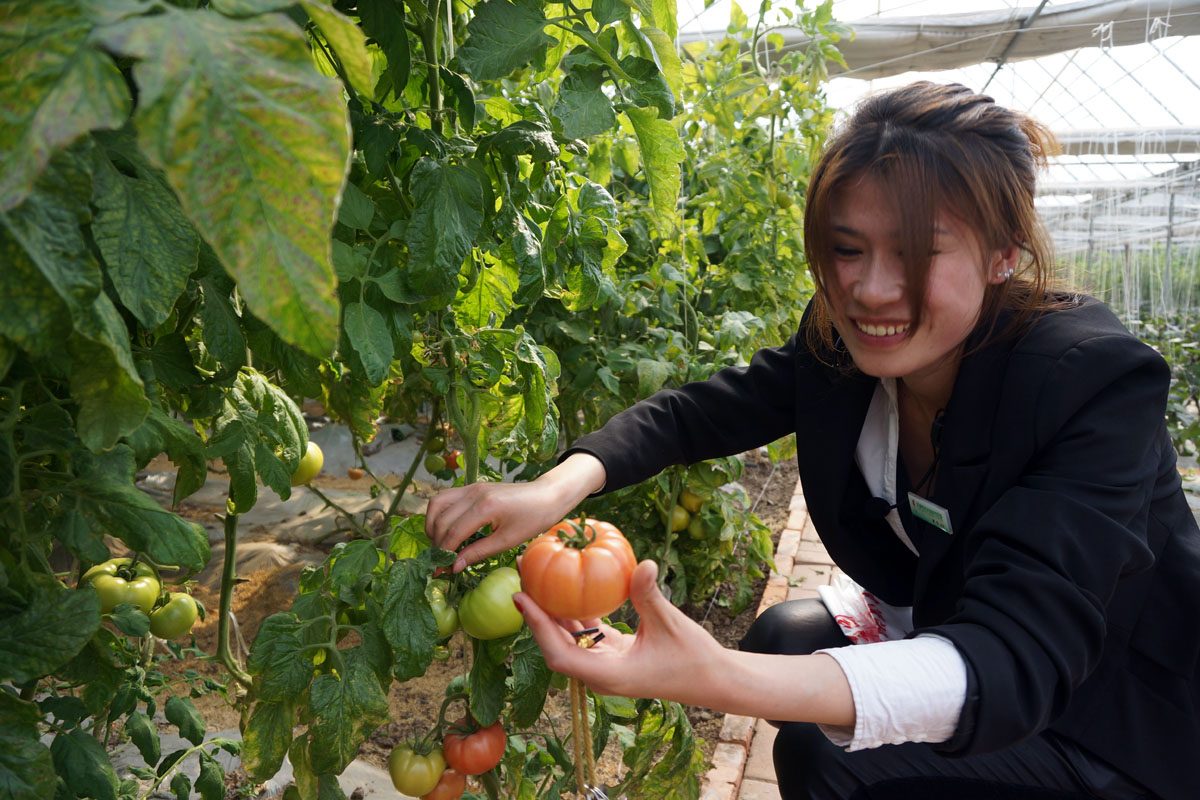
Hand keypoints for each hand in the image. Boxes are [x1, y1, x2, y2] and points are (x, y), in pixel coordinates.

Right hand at [425, 452, 605, 570]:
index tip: (440, 571)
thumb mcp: (507, 541)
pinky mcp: (472, 486)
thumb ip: (477, 552)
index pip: (453, 533)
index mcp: (485, 507)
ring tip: (440, 544)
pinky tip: (446, 529)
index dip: (444, 554)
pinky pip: (445, 498)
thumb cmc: (533, 519)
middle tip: (441, 562)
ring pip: (436, 504)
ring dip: (432, 525)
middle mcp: (473, 493)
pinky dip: (439, 514)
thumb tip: (454, 567)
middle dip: (437, 543)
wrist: (547, 496)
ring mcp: (471, 487)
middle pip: (441, 519)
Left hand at [513, 560, 726, 705]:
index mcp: (608, 675)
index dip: (537, 627)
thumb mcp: (670, 624)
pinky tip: (565, 588)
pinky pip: (585, 634)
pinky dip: (573, 613)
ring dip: (552, 612)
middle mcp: (600, 674)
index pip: (559, 654)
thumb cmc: (694, 657)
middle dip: (535, 615)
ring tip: (535, 578)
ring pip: (569, 639)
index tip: (521, 598)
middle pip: (556, 645)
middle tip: (521, 578)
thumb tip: (644, 563)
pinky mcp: (612, 655)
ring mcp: (605, 665)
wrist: (712, 679)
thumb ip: (650, 596)